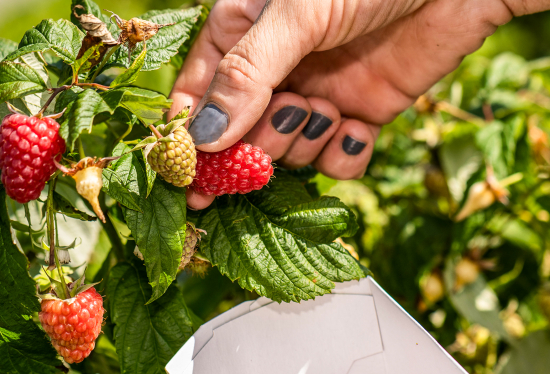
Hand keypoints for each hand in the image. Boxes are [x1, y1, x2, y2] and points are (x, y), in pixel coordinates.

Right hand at [169, 0, 549, 209]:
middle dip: (257, 143)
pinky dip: (345, 154)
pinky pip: (336, 161)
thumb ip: (249, 73)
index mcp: (243, 31)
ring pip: (288, 151)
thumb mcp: (300, 15)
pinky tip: (359, 128)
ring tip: (329, 109)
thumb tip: (205, 138)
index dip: (190, 137)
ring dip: (305, 142)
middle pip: (240, 134)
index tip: (187, 181)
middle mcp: (277, 68)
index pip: (198, 93)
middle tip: (279, 133)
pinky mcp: (362, 116)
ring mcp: (319, 93)